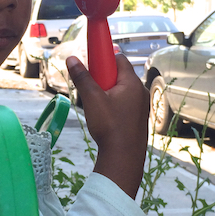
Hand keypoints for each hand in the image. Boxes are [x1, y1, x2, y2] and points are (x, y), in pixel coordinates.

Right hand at [67, 54, 148, 198]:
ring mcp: (142, 106)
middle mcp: (141, 91)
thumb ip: (82, 78)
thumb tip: (72, 59)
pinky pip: (126, 103)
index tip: (92, 65)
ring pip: (123, 91)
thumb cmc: (109, 126)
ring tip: (97, 106)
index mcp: (132, 83)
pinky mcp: (140, 118)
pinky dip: (115, 104)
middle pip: (120, 75)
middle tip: (91, 89)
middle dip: (104, 78)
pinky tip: (105, 118)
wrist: (123, 157)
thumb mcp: (92, 99)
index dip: (104, 59)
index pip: (119, 59)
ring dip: (109, 93)